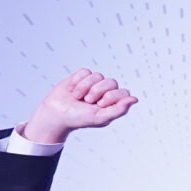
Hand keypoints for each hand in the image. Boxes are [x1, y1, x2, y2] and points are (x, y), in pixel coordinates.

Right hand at [20, 69, 136, 144]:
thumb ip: (119, 110)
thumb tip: (135, 99)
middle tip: (88, 102)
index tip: (100, 105)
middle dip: (97, 92)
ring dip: (85, 87)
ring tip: (78, 97)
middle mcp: (105, 92)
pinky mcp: (81, 76)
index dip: (111, 97)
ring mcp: (94, 83)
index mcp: (113, 103)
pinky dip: (77, 82)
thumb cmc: (79, 119)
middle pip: (112, 82)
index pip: (123, 92)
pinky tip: (72, 90)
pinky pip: (85, 72)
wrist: (56, 114)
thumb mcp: (100, 118)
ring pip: (98, 76)